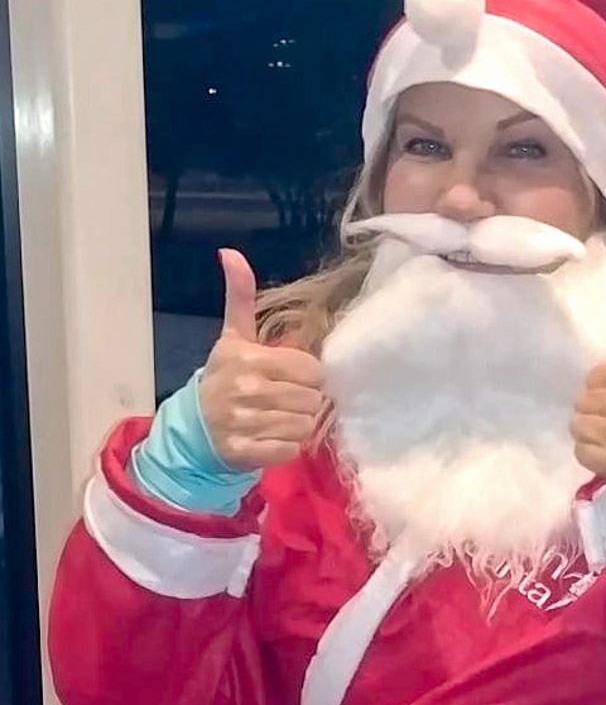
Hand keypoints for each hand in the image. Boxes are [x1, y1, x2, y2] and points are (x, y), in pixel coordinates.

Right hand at [198, 250, 327, 469]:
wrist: (194, 429)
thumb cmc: (223, 379)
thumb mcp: (233, 338)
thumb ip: (240, 297)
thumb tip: (230, 252)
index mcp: (248, 359)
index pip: (311, 370)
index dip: (308, 376)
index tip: (292, 378)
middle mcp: (247, 390)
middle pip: (312, 400)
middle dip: (305, 402)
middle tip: (286, 401)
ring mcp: (246, 424)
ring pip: (303, 426)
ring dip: (297, 425)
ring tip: (279, 419)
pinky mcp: (247, 452)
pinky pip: (290, 450)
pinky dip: (286, 447)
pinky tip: (271, 438)